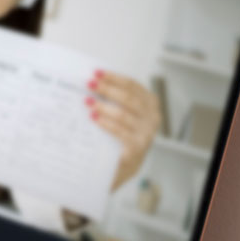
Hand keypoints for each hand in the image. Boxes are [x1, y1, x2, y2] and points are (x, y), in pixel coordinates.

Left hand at [87, 71, 160, 189]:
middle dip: (107, 89)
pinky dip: (106, 124)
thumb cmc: (119, 137)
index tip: (97, 73)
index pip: (133, 86)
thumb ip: (114, 101)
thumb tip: (93, 83)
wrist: (122, 168)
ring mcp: (147, 134)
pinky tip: (93, 118)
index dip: (114, 78)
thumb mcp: (121, 116)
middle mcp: (152, 118)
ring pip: (124, 114)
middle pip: (129, 98)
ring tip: (87, 102)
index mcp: (150, 105)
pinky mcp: (137, 148)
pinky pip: (120, 132)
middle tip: (89, 84)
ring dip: (103, 106)